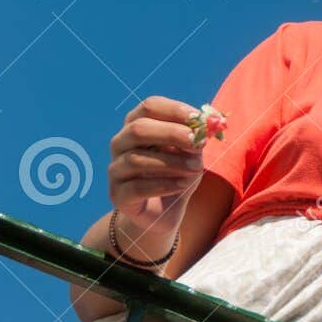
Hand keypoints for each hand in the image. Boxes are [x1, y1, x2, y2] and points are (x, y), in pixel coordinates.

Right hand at [108, 95, 205, 237]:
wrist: (163, 214)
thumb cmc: (177, 177)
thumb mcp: (191, 156)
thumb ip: (195, 141)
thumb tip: (205, 127)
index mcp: (137, 126)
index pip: (149, 107)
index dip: (174, 110)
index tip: (198, 119)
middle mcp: (120, 144)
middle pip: (138, 129)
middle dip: (171, 133)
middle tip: (196, 142)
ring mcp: (115, 169)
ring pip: (136, 159)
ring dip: (171, 163)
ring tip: (196, 169)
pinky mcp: (117, 194)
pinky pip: (137, 186)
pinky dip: (164, 185)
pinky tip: (182, 185)